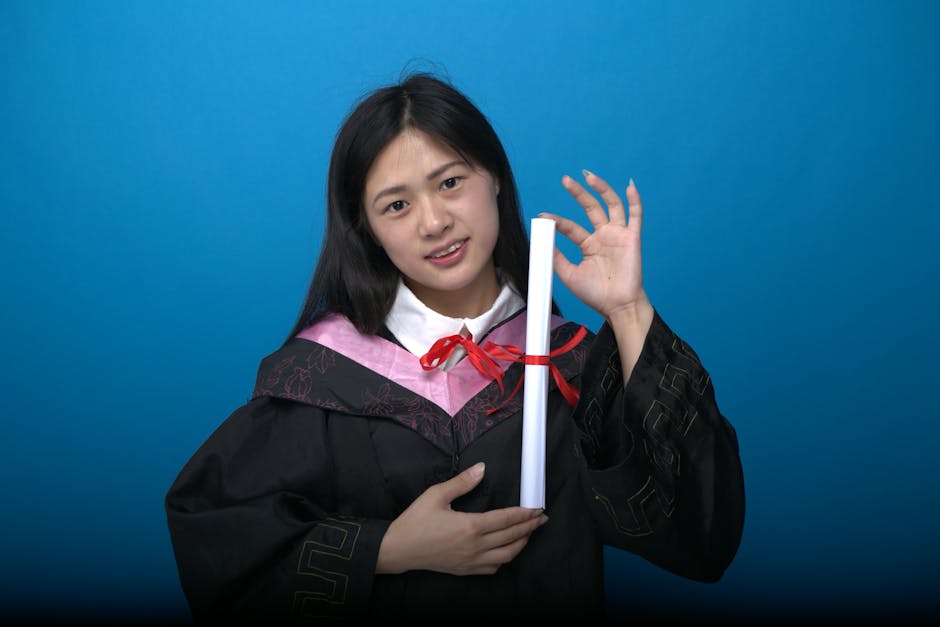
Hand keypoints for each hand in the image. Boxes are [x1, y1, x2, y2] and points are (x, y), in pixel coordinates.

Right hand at [376, 463, 547, 575]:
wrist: (398, 549)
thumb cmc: (415, 521)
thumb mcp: (436, 495)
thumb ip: (462, 482)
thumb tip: (481, 468)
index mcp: (470, 526)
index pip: (506, 519)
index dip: (524, 514)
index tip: (537, 508)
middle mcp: (475, 546)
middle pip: (511, 537)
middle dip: (529, 527)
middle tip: (541, 518)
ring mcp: (471, 561)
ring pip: (506, 556)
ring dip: (521, 544)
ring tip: (529, 533)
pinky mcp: (465, 570)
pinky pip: (492, 568)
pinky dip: (505, 559)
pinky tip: (506, 551)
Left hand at [540, 170, 648, 319]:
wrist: (617, 306)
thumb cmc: (595, 294)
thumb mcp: (570, 275)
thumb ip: (557, 258)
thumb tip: (542, 242)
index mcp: (589, 245)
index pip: (571, 227)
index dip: (557, 221)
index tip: (543, 216)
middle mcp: (603, 236)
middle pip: (590, 208)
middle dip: (578, 193)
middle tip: (565, 180)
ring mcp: (618, 235)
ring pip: (611, 205)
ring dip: (602, 189)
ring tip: (589, 176)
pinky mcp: (632, 238)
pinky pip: (636, 215)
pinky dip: (634, 200)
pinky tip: (630, 186)